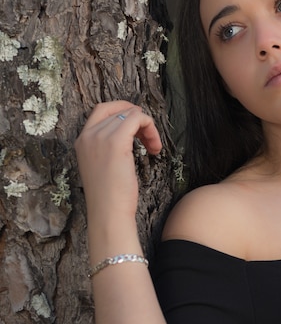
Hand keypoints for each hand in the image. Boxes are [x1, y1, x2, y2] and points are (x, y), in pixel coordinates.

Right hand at [75, 101, 161, 229]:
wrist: (108, 213)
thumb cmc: (109, 197)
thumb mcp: (103, 166)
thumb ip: (108, 148)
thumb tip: (129, 132)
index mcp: (82, 140)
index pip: (101, 110)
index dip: (122, 110)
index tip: (137, 124)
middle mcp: (88, 135)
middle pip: (118, 111)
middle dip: (138, 120)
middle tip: (149, 137)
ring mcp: (100, 136)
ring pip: (131, 114)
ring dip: (148, 127)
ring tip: (154, 146)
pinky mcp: (116, 141)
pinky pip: (138, 118)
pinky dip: (150, 128)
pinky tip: (155, 147)